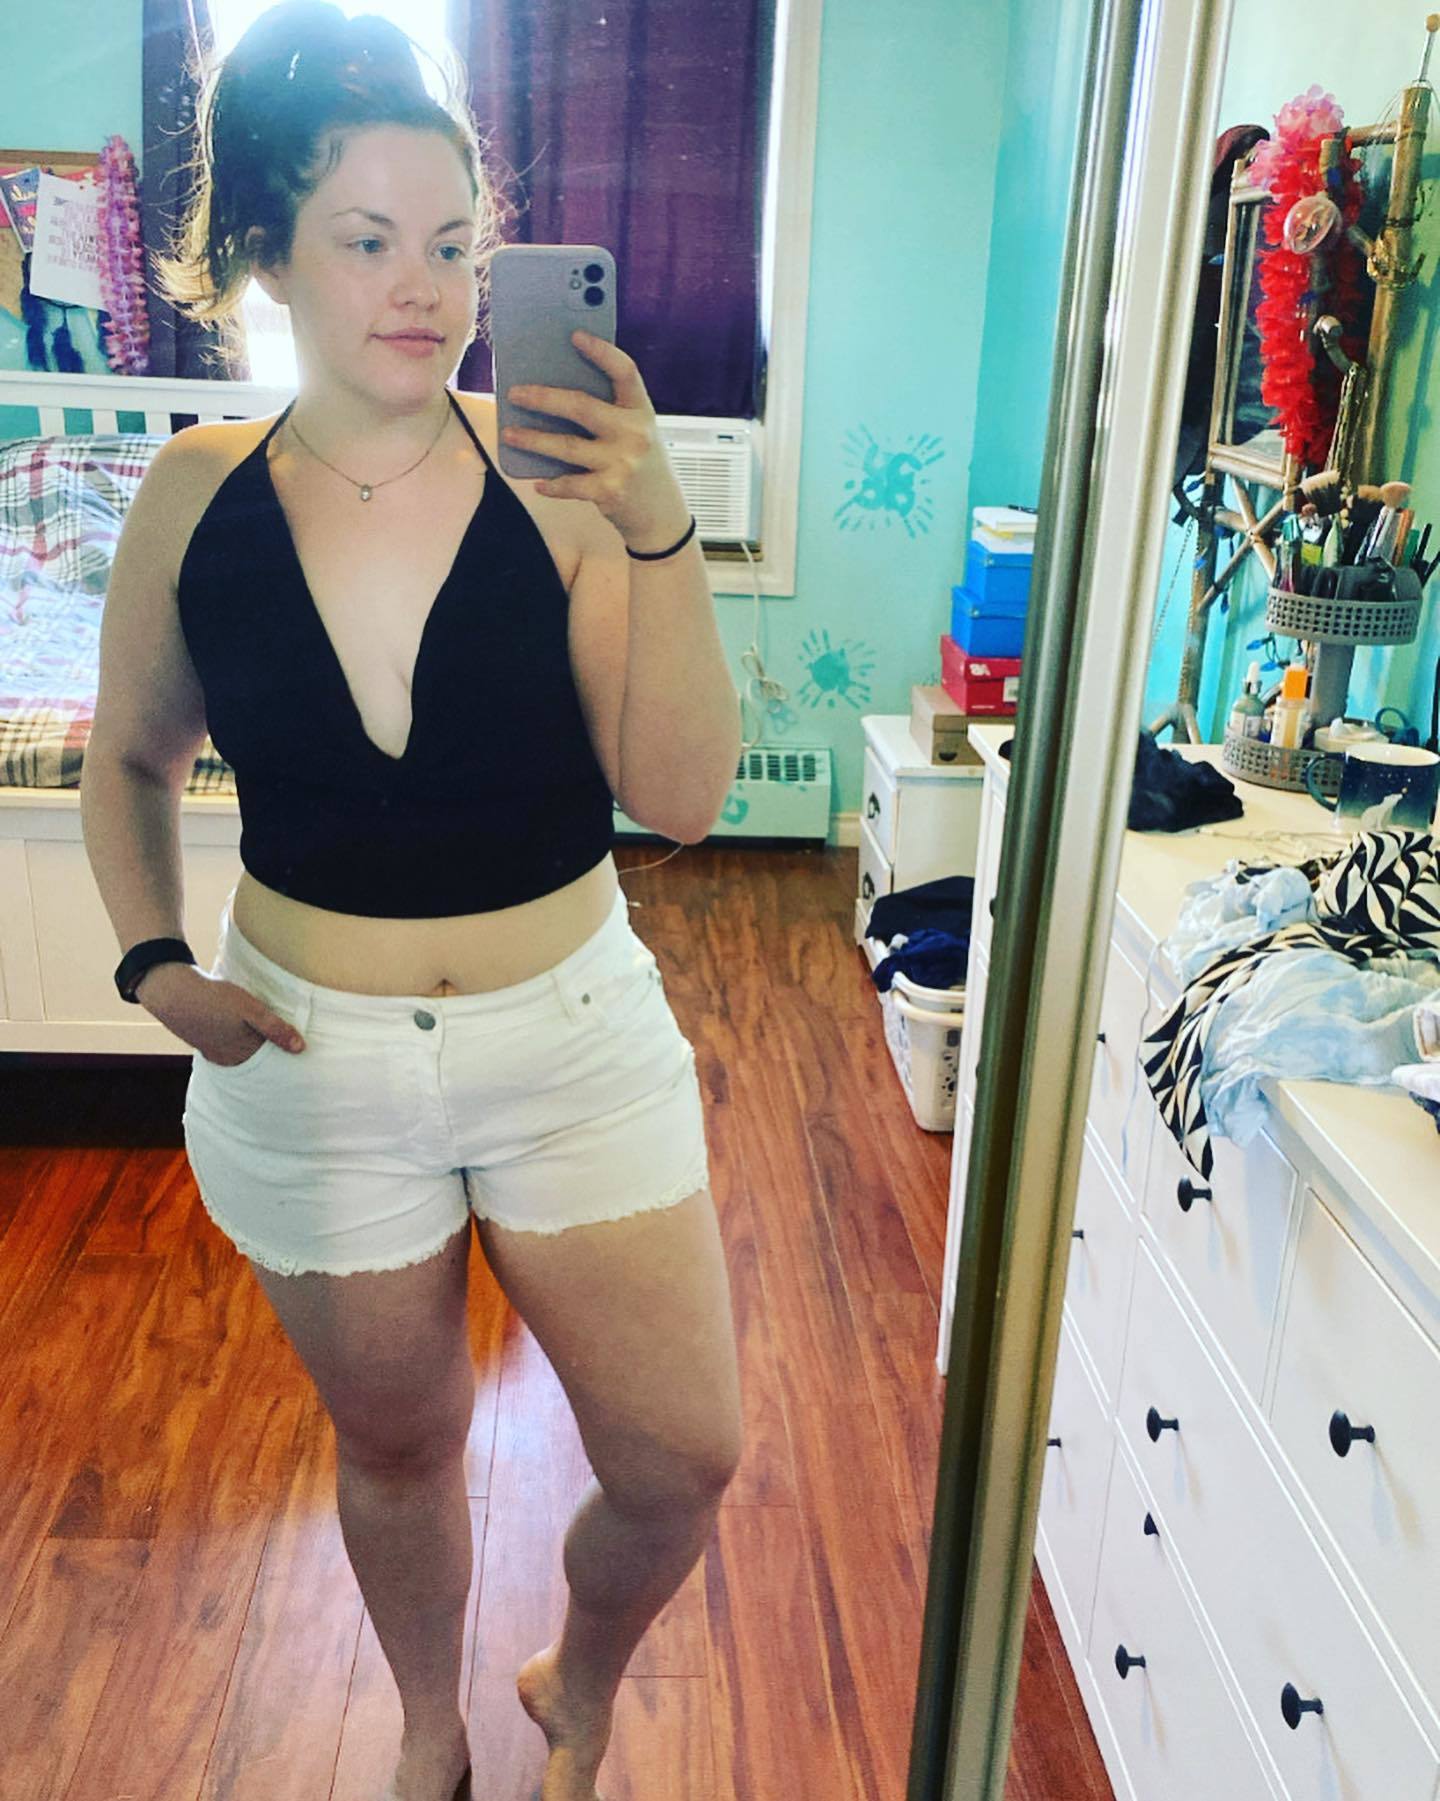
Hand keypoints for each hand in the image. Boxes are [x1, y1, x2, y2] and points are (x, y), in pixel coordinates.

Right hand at [137, 963, 304, 1066]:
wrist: (172, 992)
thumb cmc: (214, 999)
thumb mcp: (250, 1009)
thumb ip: (274, 1028)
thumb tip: (300, 1048)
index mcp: (242, 1053)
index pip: (270, 1065)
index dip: (285, 1064)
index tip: (301, 1065)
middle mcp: (228, 1058)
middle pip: (256, 1066)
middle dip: (272, 1064)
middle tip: (291, 1064)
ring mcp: (214, 1052)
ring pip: (241, 1060)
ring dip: (255, 1057)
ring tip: (270, 1052)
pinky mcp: (205, 1043)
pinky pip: (227, 1053)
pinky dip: (239, 1051)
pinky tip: (243, 1044)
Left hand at [501, 330, 691, 552]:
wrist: (663, 516)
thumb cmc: (643, 467)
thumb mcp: (636, 434)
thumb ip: (609, 414)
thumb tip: (556, 396)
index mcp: (642, 411)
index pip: (625, 372)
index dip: (602, 352)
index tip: (575, 336)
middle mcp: (634, 434)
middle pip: (581, 406)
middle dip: (543, 398)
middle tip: (515, 393)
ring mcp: (622, 463)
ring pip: (566, 446)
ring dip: (533, 439)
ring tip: (509, 434)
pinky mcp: (609, 491)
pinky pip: (569, 483)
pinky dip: (551, 484)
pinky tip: (538, 482)